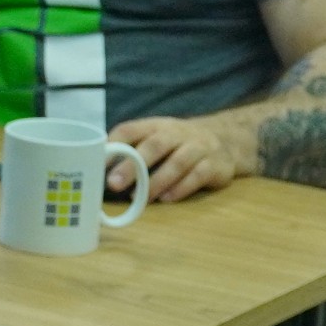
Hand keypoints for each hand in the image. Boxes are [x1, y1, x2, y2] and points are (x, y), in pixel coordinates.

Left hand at [107, 113, 245, 201]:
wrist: (227, 141)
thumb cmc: (178, 144)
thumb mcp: (157, 139)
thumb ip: (133, 151)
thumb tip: (98, 170)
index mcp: (156, 126)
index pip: (131, 129)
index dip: (114, 144)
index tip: (97, 162)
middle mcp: (177, 133)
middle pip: (155, 145)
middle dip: (132, 165)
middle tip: (113, 183)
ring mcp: (199, 148)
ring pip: (178, 162)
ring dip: (156, 181)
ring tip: (139, 198)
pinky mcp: (215, 165)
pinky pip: (198, 176)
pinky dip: (181, 188)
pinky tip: (166, 199)